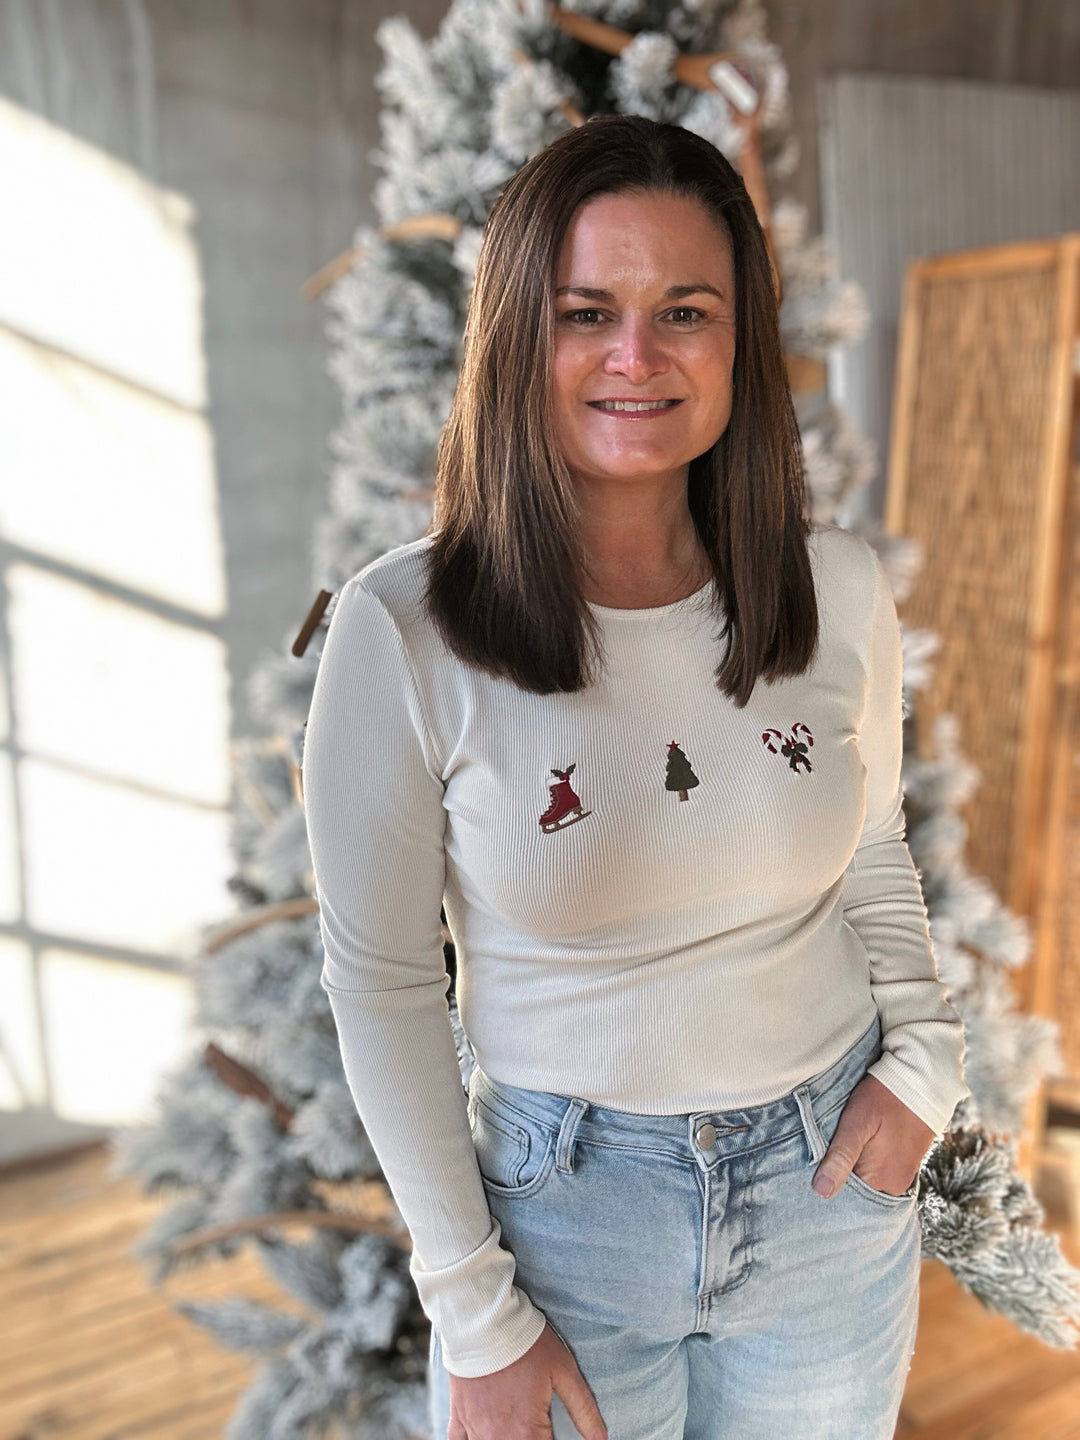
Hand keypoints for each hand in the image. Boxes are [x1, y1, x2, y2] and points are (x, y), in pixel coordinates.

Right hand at [448, 1320, 607, 1439]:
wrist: (481, 1319)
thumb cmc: (526, 1342)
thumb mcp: (563, 1370)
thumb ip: (584, 1409)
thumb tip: (602, 1439)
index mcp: (527, 1431)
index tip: (554, 1434)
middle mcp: (498, 1438)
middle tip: (537, 1429)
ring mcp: (475, 1429)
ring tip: (518, 1432)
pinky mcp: (458, 1416)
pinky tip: (482, 1437)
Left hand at [812, 1073, 934, 1198]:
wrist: (920, 1083)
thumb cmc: (884, 1098)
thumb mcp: (855, 1124)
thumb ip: (840, 1157)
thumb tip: (821, 1191)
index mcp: (878, 1181)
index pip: (843, 1196)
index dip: (828, 1181)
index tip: (818, 1165)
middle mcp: (892, 1187)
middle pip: (856, 1192)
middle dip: (841, 1176)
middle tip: (831, 1151)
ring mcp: (902, 1178)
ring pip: (868, 1183)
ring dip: (855, 1170)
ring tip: (849, 1147)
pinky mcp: (906, 1168)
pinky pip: (881, 1175)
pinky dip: (869, 1165)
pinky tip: (863, 1148)